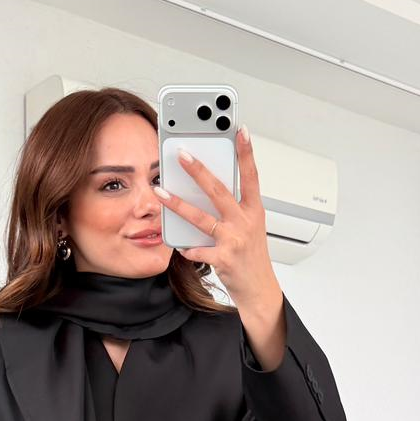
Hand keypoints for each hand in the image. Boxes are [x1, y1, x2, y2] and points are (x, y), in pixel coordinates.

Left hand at [153, 126, 279, 308]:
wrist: (259, 289)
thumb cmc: (251, 257)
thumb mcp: (249, 227)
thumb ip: (232, 208)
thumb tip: (207, 190)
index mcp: (253, 211)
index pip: (251, 176)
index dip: (246, 153)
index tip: (240, 131)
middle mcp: (244, 222)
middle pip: (219, 191)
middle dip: (199, 171)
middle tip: (182, 155)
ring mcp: (234, 240)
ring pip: (202, 218)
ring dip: (178, 204)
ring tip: (160, 192)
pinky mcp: (224, 259)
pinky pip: (198, 250)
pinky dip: (188, 248)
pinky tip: (180, 246)